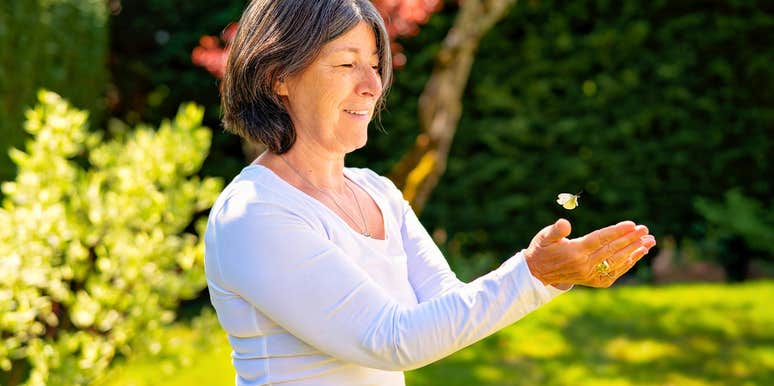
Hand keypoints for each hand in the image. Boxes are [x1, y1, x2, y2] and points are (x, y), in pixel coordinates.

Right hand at [524, 219, 655, 287]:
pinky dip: (627, 264)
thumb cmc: (542, 249)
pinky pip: (614, 272)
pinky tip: (638, 255)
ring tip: (649, 242)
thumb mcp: (544, 236)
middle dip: (630, 239)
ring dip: (634, 252)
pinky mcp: (593, 281)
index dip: (616, 232)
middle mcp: (584, 264)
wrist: (537, 273)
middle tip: (645, 230)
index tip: (632, 224)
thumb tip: (564, 224)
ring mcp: (590, 274)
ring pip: (616, 262)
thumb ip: (556, 230)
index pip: (600, 239)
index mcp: (574, 251)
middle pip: (612, 250)